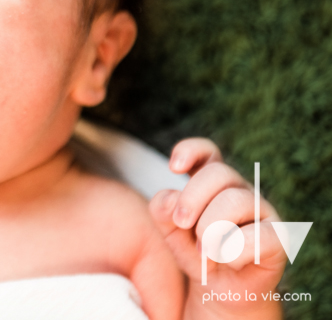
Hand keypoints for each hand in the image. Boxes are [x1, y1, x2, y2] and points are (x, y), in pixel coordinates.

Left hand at [150, 139, 285, 317]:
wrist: (220, 289)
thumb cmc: (196, 251)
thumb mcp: (170, 230)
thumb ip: (163, 209)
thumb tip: (171, 199)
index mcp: (212, 182)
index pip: (207, 152)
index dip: (191, 151)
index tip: (173, 167)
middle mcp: (239, 190)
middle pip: (219, 173)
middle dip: (192, 198)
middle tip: (181, 222)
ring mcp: (262, 211)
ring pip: (235, 200)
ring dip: (210, 229)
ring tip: (204, 249)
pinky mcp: (278, 237)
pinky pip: (256, 235)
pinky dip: (232, 252)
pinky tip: (227, 260)